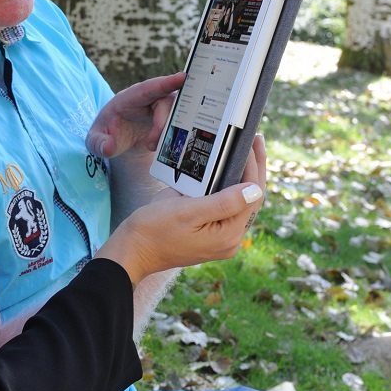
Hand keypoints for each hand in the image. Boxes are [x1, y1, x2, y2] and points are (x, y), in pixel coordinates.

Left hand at [86, 72, 185, 159]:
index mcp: (128, 98)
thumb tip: (108, 147)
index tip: (182, 77)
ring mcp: (160, 107)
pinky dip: (173, 136)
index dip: (165, 83)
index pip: (148, 88)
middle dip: (162, 122)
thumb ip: (98, 143)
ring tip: (151, 146)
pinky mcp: (169, 118)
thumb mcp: (95, 140)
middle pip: (166, 102)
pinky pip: (179, 123)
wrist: (118, 140)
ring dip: (167, 132)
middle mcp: (148, 99)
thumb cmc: (106, 134)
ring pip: (175, 114)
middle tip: (151, 144)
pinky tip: (160, 146)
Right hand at [97, 134, 267, 284]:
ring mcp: (221, 241)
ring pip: (242, 205)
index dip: (254, 167)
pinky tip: (230, 175)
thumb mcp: (188, 210)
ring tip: (248, 154)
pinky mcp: (212, 238)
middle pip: (252, 200)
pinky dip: (232, 191)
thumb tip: (254, 189)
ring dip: (246, 179)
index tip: (251, 141)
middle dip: (255, 170)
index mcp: (228, 235)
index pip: (252, 195)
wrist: (133, 250)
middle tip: (257, 140)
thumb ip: (223, 202)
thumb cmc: (154, 229)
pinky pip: (229, 211)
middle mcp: (230, 241)